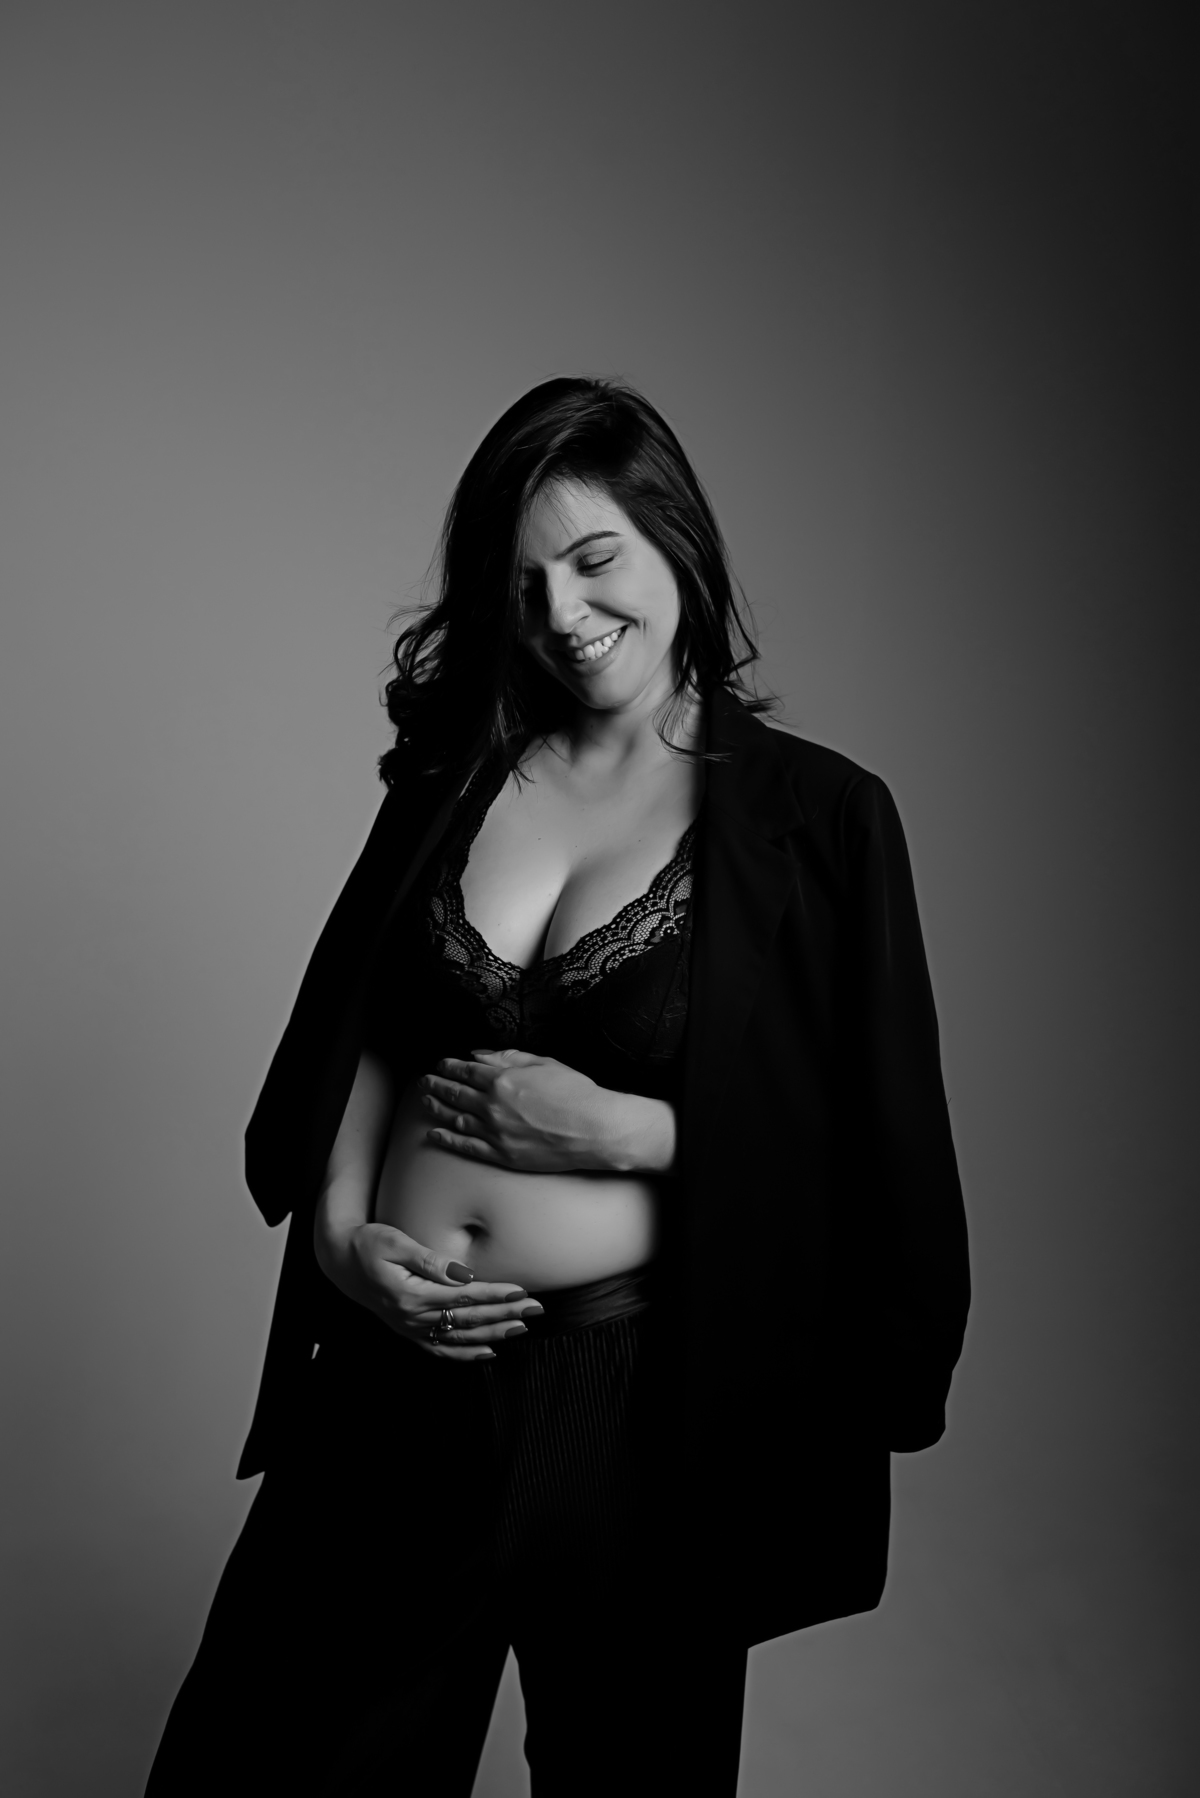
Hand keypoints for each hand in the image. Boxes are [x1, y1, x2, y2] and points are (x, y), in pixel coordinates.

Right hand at [315, 1219, 540, 1361]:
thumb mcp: (395, 1242)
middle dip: (504, 1314)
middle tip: (535, 1310)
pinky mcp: (408, 1331)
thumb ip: (429, 1260)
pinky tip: (489, 1351)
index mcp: (411, 1295)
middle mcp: (412, 1317)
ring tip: (522, 1328)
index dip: (494, 1295)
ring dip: (493, 1334)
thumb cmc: (367, 1244)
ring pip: (459, 1337)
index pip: (463, 1297)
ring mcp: (410, 1328)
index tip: (520, 1292)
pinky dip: (466, 1354)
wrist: (340, 1262)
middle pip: (467, 1319)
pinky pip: (440, 1349)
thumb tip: (462, 1272)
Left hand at [418, 1050, 675, 1173]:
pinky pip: (466, 1147)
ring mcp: (494, 1133)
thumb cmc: (574, 1093)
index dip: (449, 1067)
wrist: (593, 1129)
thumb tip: (478, 1055)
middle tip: (424, 1082)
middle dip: (436, 1086)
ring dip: (436, 1109)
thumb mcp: (542, 1063)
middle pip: (454, 1094)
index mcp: (501, 1080)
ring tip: (425, 1103)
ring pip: (455, 1119)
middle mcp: (492, 1106)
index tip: (440, 1064)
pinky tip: (435, 1134)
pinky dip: (448, 1139)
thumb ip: (507, 1057)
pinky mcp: (501, 1156)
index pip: (465, 1071)